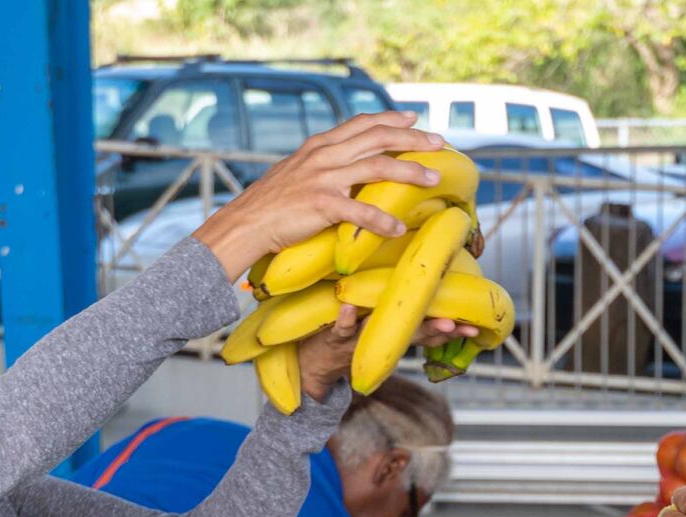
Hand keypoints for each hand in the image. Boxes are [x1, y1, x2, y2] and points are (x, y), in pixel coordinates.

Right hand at [196, 113, 444, 278]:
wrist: (245, 223)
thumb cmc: (271, 204)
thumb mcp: (296, 172)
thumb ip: (321, 164)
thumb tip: (344, 166)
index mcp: (320, 146)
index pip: (361, 124)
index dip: (390, 119)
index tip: (414, 120)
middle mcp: (324, 155)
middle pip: (377, 138)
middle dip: (413, 139)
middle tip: (439, 143)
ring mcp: (323, 179)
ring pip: (377, 166)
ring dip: (409, 171)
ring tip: (432, 179)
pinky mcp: (321, 205)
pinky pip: (360, 211)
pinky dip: (382, 220)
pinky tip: (398, 228)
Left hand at [295, 304, 472, 397]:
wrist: (311, 365)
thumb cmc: (349, 340)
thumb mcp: (380, 331)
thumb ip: (403, 318)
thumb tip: (432, 291)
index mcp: (393, 334)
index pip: (428, 332)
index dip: (453, 330)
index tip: (477, 325)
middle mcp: (381, 338)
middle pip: (414, 334)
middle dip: (439, 331)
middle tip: (461, 326)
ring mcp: (359, 338)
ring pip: (386, 332)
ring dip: (405, 328)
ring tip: (429, 322)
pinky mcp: (334, 337)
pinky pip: (340, 328)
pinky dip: (345, 319)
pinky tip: (348, 308)